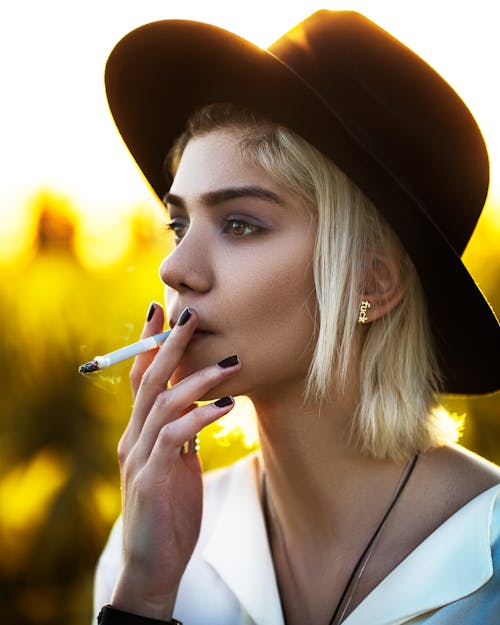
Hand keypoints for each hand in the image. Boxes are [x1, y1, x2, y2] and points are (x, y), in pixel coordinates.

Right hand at [111, 303, 239, 619]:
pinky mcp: (149, 480)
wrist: (154, 567)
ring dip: (197, 379)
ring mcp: (138, 458)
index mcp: (139, 432)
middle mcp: (133, 438)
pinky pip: (174, 438)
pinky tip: (226, 406)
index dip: (149, 344)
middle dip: (169, 345)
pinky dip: (199, 417)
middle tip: (191, 314)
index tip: (162, 311)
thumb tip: (203, 405)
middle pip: (148, 381)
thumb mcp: (177, 465)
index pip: (140, 378)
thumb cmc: (169, 512)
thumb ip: (183, 435)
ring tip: (232, 362)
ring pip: (162, 404)